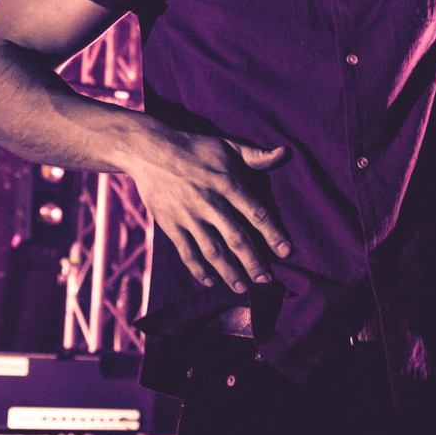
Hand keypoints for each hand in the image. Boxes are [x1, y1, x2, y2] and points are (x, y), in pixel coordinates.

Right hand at [123, 124, 290, 292]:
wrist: (149, 151)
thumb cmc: (194, 148)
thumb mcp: (227, 146)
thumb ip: (256, 155)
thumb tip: (284, 153)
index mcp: (227, 183)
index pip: (256, 213)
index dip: (272, 234)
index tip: (286, 252)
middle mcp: (210, 202)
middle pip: (236, 238)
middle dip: (253, 262)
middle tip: (267, 280)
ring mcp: (189, 216)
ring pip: (212, 250)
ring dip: (229, 271)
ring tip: (243, 288)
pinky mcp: (170, 224)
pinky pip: (187, 252)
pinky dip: (198, 269)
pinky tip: (211, 280)